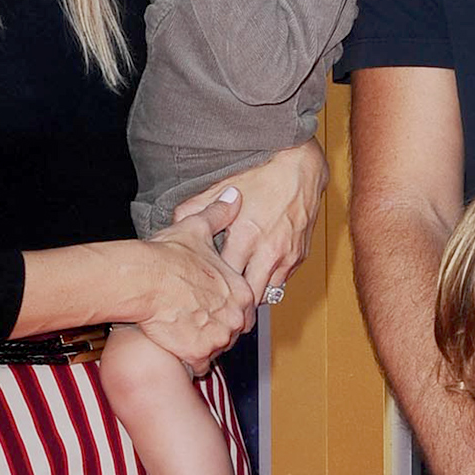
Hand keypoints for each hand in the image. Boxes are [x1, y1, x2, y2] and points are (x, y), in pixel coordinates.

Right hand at [137, 190, 257, 365]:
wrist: (142, 280)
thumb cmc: (167, 255)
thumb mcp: (196, 229)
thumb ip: (219, 215)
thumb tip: (234, 196)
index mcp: (240, 289)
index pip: (243, 307)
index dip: (224, 306)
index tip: (207, 303)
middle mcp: (235, 316)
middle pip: (232, 330)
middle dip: (216, 327)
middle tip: (194, 318)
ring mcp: (219, 337)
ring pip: (217, 348)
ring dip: (203, 343)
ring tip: (183, 331)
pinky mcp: (199, 353)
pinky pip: (199, 364)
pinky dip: (188, 359)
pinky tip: (176, 345)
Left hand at [174, 139, 326, 303]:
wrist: (300, 168)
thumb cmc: (259, 176)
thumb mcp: (220, 188)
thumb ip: (194, 210)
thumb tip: (174, 225)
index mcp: (245, 236)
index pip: (222, 280)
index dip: (209, 288)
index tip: (200, 291)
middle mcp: (268, 251)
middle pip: (247, 296)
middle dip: (232, 302)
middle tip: (218, 306)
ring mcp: (287, 256)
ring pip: (267, 294)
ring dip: (252, 294)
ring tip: (236, 294)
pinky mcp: (300, 256)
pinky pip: (282, 282)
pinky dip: (269, 283)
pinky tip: (256, 276)